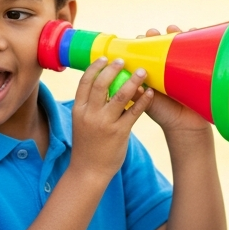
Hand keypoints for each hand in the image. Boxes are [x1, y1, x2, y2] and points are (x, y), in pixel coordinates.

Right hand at [69, 55, 151, 184]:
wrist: (89, 171)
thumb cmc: (88, 145)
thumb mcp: (82, 122)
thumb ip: (91, 106)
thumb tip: (105, 85)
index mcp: (79, 110)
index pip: (85, 82)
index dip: (95, 68)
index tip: (105, 58)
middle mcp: (90, 115)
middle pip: (102, 85)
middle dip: (113, 69)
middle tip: (124, 60)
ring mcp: (105, 124)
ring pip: (120, 96)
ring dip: (133, 81)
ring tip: (142, 71)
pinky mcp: (119, 133)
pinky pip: (134, 112)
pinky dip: (143, 100)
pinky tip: (150, 93)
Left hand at [139, 26, 211, 135]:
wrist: (184, 124)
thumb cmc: (163, 113)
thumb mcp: (147, 103)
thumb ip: (139, 94)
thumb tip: (132, 84)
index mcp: (151, 71)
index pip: (145, 51)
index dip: (142, 43)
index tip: (138, 38)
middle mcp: (165, 66)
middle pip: (161, 44)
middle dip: (156, 36)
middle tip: (153, 34)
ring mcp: (180, 66)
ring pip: (177, 44)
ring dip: (174, 34)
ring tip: (172, 30)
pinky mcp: (195, 68)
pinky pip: (196, 51)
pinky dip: (195, 39)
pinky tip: (193, 31)